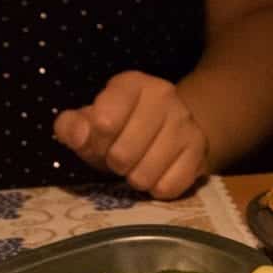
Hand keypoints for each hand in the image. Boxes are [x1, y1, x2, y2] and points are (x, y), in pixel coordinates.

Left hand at [53, 71, 209, 199]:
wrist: (171, 130)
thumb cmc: (122, 128)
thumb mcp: (91, 123)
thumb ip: (72, 127)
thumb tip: (79, 136)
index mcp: (132, 84)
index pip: (104, 122)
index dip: (95, 142)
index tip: (100, 140)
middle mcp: (164, 96)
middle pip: (122, 155)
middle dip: (115, 164)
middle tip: (120, 157)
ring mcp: (186, 124)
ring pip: (144, 176)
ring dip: (135, 178)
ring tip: (139, 165)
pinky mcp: (200, 152)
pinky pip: (167, 188)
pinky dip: (156, 189)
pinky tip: (158, 174)